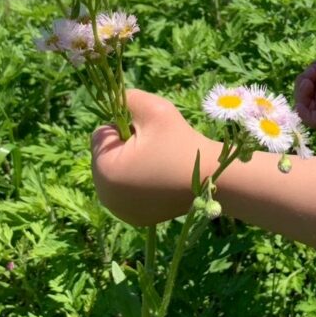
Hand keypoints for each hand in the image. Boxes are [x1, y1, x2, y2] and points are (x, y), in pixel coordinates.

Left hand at [91, 89, 215, 225]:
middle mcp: (106, 196)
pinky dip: (141, 183)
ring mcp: (121, 211)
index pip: (101, 135)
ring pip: (117, 174)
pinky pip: (128, 191)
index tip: (150, 134)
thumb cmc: (181, 143)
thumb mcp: (154, 108)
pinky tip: (162, 180)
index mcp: (105, 171)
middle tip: (157, 149)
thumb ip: (127, 97)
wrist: (214, 178)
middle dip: (126, 147)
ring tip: (161, 163)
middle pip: (106, 156)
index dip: (125, 127)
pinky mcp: (136, 218)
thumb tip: (116, 100)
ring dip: (133, 164)